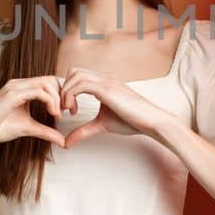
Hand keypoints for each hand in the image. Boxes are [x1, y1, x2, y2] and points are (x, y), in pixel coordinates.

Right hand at [0, 76, 65, 146]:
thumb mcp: (29, 128)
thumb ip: (46, 131)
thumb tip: (63, 141)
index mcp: (23, 89)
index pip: (49, 83)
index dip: (60, 94)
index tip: (65, 111)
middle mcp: (20, 84)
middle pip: (50, 79)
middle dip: (62, 94)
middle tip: (66, 111)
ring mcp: (16, 87)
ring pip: (46, 83)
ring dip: (57, 98)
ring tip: (58, 114)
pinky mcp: (12, 94)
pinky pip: (38, 91)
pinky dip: (49, 101)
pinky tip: (52, 113)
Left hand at [59, 67, 174, 146]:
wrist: (150, 121)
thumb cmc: (132, 120)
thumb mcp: (101, 125)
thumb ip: (83, 131)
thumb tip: (66, 143)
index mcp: (104, 82)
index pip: (78, 76)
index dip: (68, 90)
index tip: (68, 109)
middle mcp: (104, 77)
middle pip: (74, 72)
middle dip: (64, 89)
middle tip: (65, 109)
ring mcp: (106, 81)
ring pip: (75, 76)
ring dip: (66, 93)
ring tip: (69, 110)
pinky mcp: (106, 89)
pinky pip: (80, 85)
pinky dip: (70, 96)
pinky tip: (74, 111)